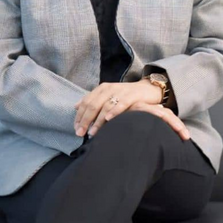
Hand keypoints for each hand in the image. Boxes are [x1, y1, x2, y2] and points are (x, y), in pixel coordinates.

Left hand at [74, 79, 189, 140]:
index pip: (86, 102)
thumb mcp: (107, 96)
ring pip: (105, 106)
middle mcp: (109, 89)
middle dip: (85, 120)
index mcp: (101, 89)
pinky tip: (108, 119)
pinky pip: (122, 103)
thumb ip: (92, 100)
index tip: (76, 128)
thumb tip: (75, 107)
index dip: (80, 116)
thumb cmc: (125, 96)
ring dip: (97, 120)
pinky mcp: (132, 95)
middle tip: (80, 133)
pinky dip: (114, 111)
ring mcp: (121, 91)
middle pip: (93, 105)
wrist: (147, 89)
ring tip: (92, 132)